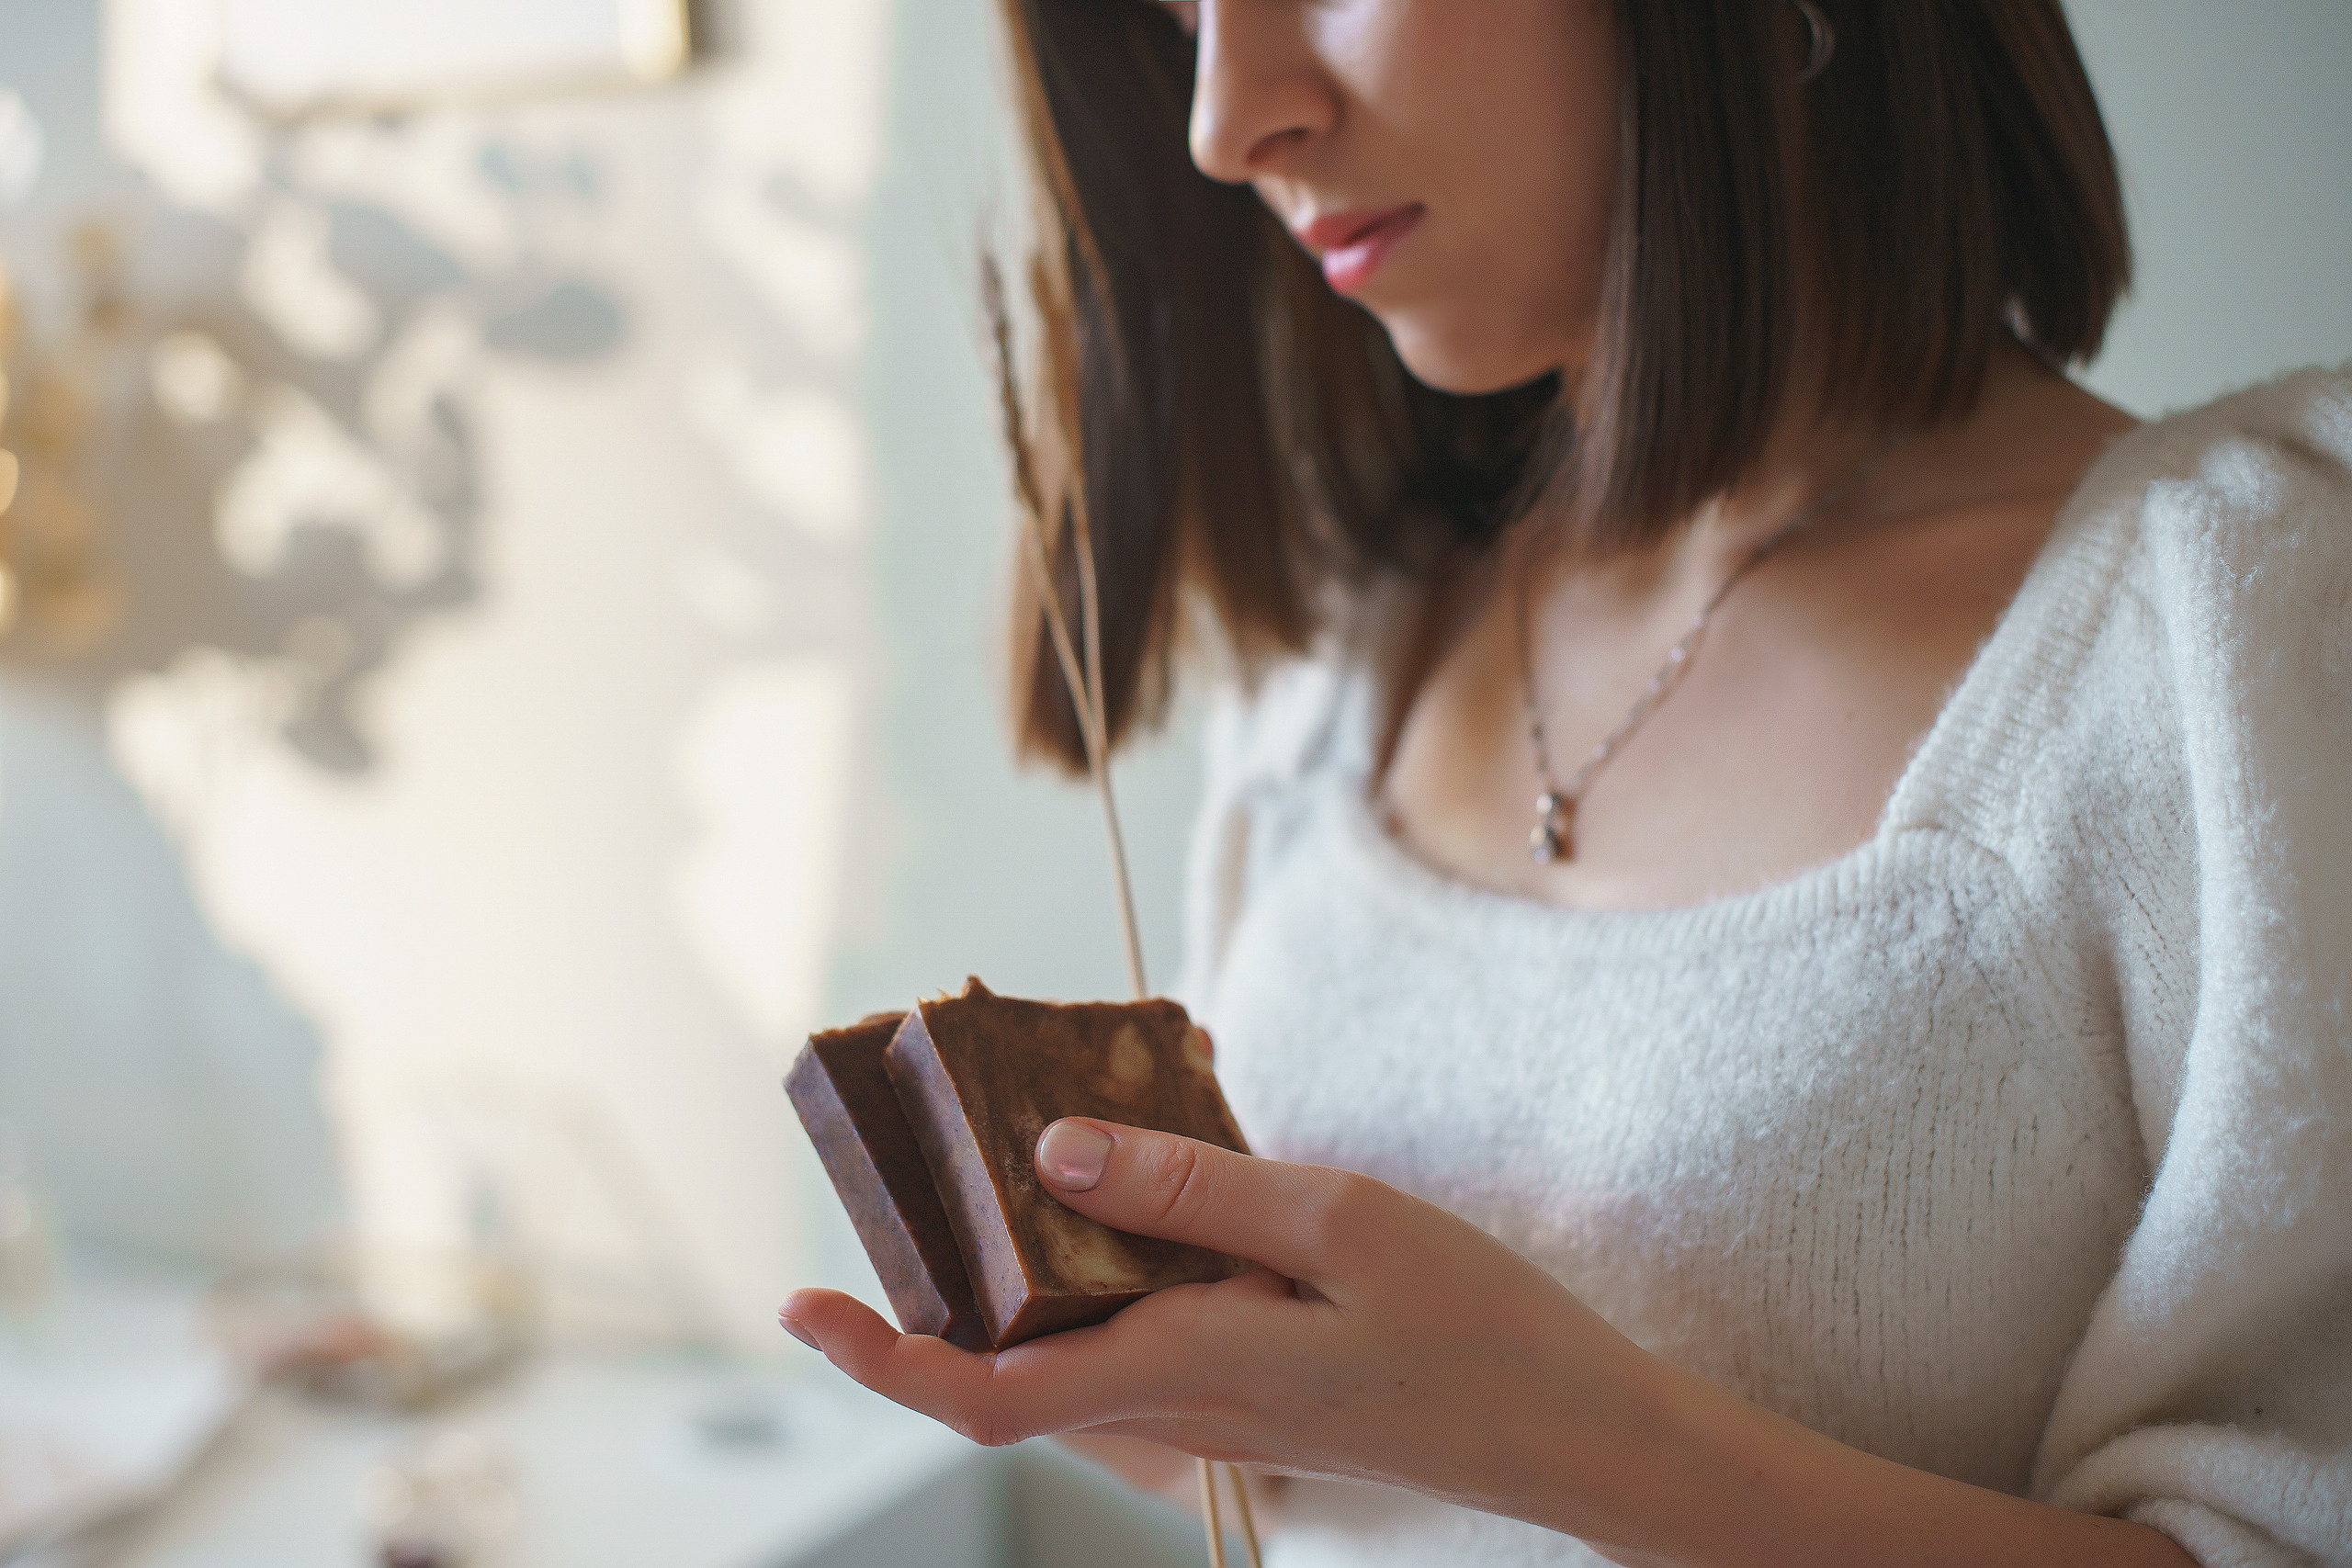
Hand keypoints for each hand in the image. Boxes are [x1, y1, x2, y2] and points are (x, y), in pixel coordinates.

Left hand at [777, 1120, 1672, 1541]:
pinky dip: (1089, 1288)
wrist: (1576, 1434)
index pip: (988, 1392)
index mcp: (1186, 1366)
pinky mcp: (1253, 1392)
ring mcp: (1217, 1407)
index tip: (802, 1304)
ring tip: (982, 1178)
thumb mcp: (1340, 1222)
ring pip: (1066, 1358)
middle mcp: (1181, 1402)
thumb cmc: (1477, 1327)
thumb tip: (1050, 1154)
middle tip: (884, 1186)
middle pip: (1005, 1371)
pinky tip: (1121, 1210)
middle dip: (921, 1300)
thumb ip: (1190, 1190)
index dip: (881, 1360)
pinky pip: (1132, 1347)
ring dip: (1002, 1289)